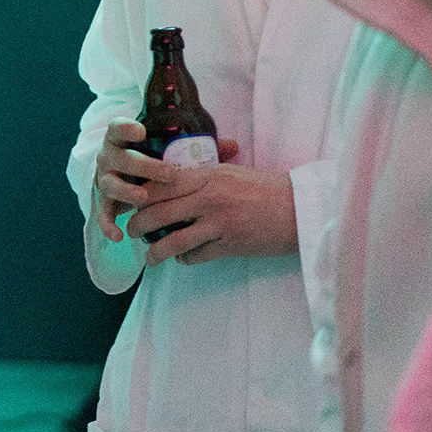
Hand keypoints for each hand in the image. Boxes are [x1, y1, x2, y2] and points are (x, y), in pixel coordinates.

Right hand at [90, 119, 240, 242]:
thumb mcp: (167, 152)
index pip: (118, 127)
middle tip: (168, 173)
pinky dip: (108, 224)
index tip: (142, 131)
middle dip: (142, 165)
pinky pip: (103, 213)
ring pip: (110, 184)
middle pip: (119, 157)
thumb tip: (232, 145)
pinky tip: (118, 235)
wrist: (124, 177)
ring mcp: (104, 179)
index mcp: (124, 140)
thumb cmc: (152, 162)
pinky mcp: (103, 202)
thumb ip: (195, 149)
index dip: (127, 129)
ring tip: (143, 199)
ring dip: (127, 191)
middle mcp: (110, 158)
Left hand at [126, 155, 297, 264]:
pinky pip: (197, 256)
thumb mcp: (229, 172)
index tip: (131, 202)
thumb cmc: (263, 187)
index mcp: (207, 176)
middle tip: (131, 231)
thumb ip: (200, 176)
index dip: (140, 194)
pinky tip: (182, 258)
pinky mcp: (230, 246)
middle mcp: (209, 199)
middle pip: (159, 212)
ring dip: (155, 251)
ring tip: (148, 257)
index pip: (161, 183)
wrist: (299, 208)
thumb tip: (168, 181)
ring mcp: (219, 224)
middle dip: (138, 224)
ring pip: (174, 240)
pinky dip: (184, 259)